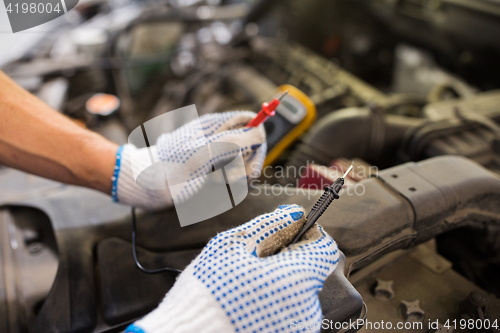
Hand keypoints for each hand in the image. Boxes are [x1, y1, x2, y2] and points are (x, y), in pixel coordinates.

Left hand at [112, 111, 265, 208]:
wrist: (147, 185)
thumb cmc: (173, 167)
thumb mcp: (207, 152)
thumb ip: (236, 141)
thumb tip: (260, 133)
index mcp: (217, 125)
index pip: (250, 121)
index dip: (257, 136)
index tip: (253, 155)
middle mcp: (218, 137)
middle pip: (252, 145)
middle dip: (247, 162)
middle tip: (235, 176)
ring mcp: (216, 154)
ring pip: (243, 163)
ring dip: (235, 175)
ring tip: (215, 179)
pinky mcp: (212, 170)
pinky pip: (231, 176)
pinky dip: (225, 183)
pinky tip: (210, 184)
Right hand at [125, 204, 338, 332]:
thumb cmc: (208, 291)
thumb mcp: (235, 246)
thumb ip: (272, 225)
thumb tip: (295, 214)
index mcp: (298, 278)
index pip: (324, 247)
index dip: (307, 233)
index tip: (288, 231)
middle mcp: (307, 307)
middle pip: (309, 270)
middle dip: (287, 258)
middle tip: (254, 259)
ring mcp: (298, 327)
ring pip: (297, 291)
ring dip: (278, 281)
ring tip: (246, 283)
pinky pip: (287, 312)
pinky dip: (272, 302)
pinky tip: (247, 301)